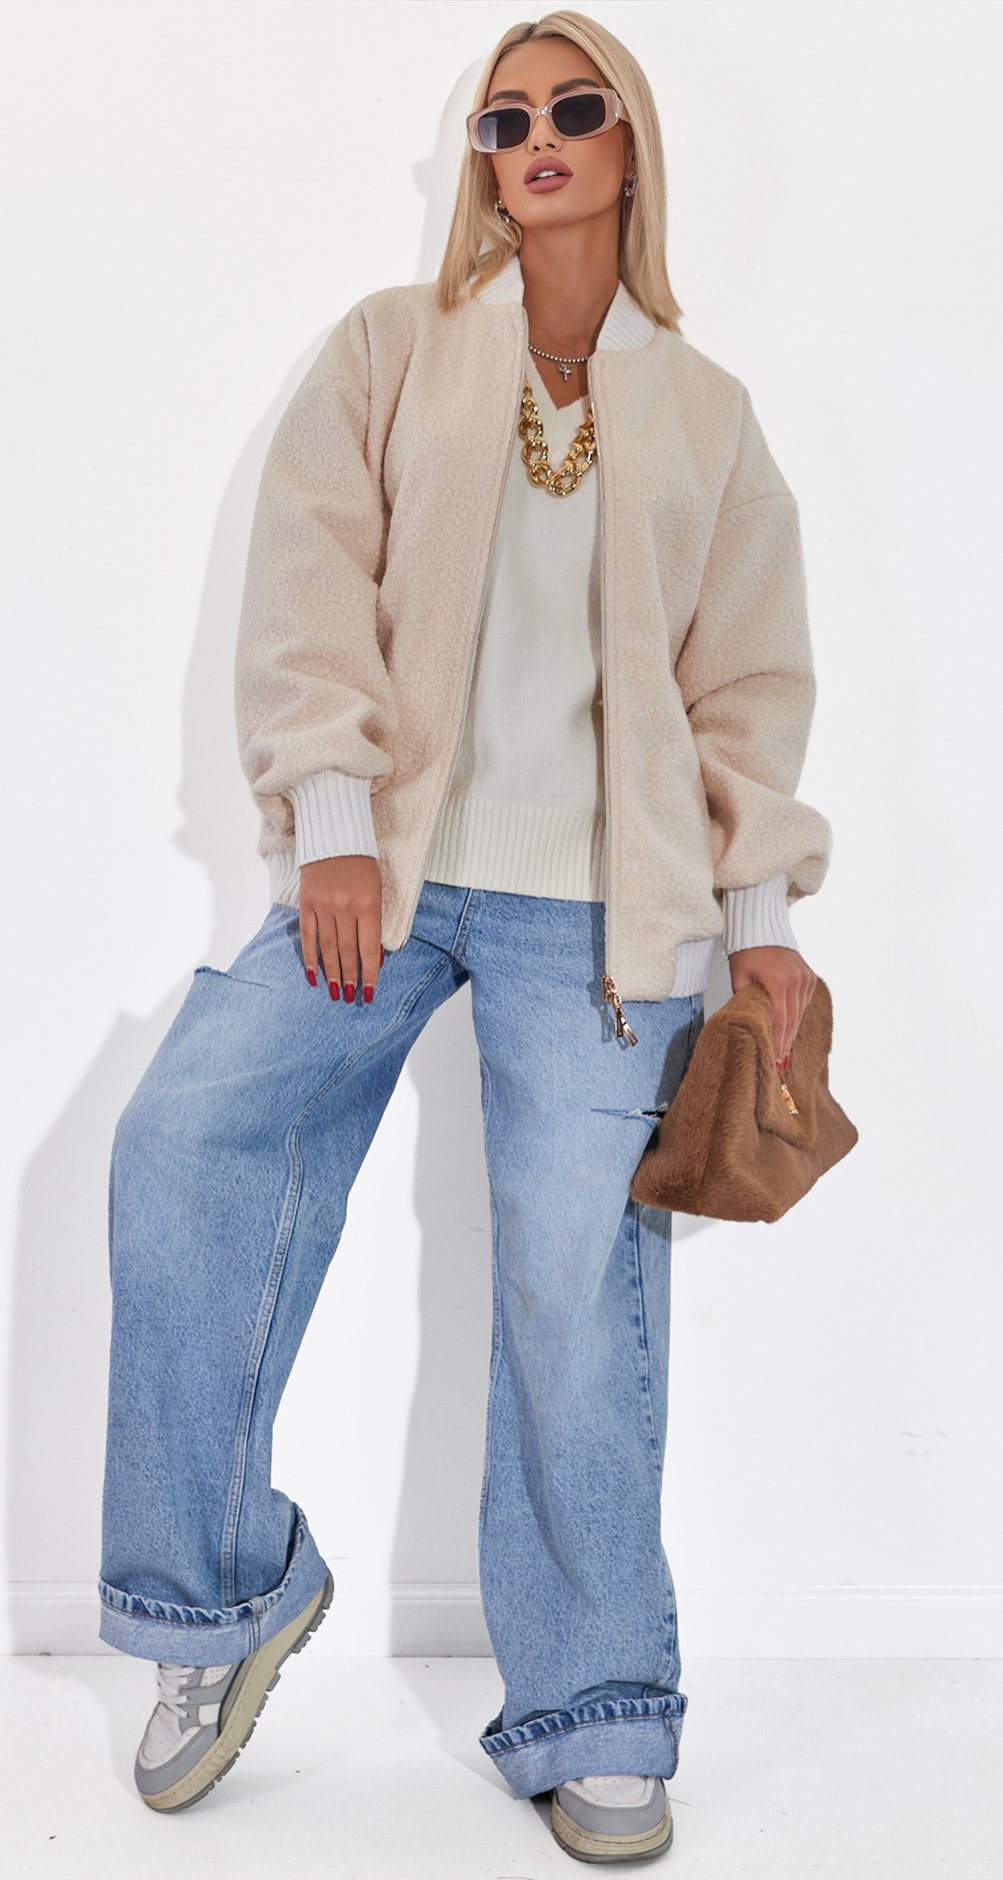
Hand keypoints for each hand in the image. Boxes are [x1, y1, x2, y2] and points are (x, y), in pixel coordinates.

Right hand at [299, 855, 383, 1000]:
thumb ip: (375, 923)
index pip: (369, 948)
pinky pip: (308, 936)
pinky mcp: (306, 903)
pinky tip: (313, 975)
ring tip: (336, 992)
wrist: (335, 837)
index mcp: (368, 904)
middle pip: (348, 951)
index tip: (369, 993)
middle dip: (350, 977)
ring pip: (328, 947)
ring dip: (332, 972)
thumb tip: (374, 956)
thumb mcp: (377, 891)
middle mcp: (345, 908)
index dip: (369, 973)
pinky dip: (310, 957)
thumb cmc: (362, 865)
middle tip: (351, 998)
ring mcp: (324, 906)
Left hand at [727, 946, 816, 1071]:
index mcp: (778, 983)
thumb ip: (745, 1002)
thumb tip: (749, 1025)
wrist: (761, 930)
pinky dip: (797, 1015)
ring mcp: (805, 978)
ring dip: (792, 1031)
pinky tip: (790, 1028)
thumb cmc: (746, 953)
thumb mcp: (739, 979)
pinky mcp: (809, 976)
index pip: (781, 1021)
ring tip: (784, 1050)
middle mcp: (796, 981)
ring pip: (800, 1013)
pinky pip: (804, 1002)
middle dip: (786, 1042)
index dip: (779, 1042)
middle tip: (780, 1061)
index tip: (775, 1059)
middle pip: (793, 1020)